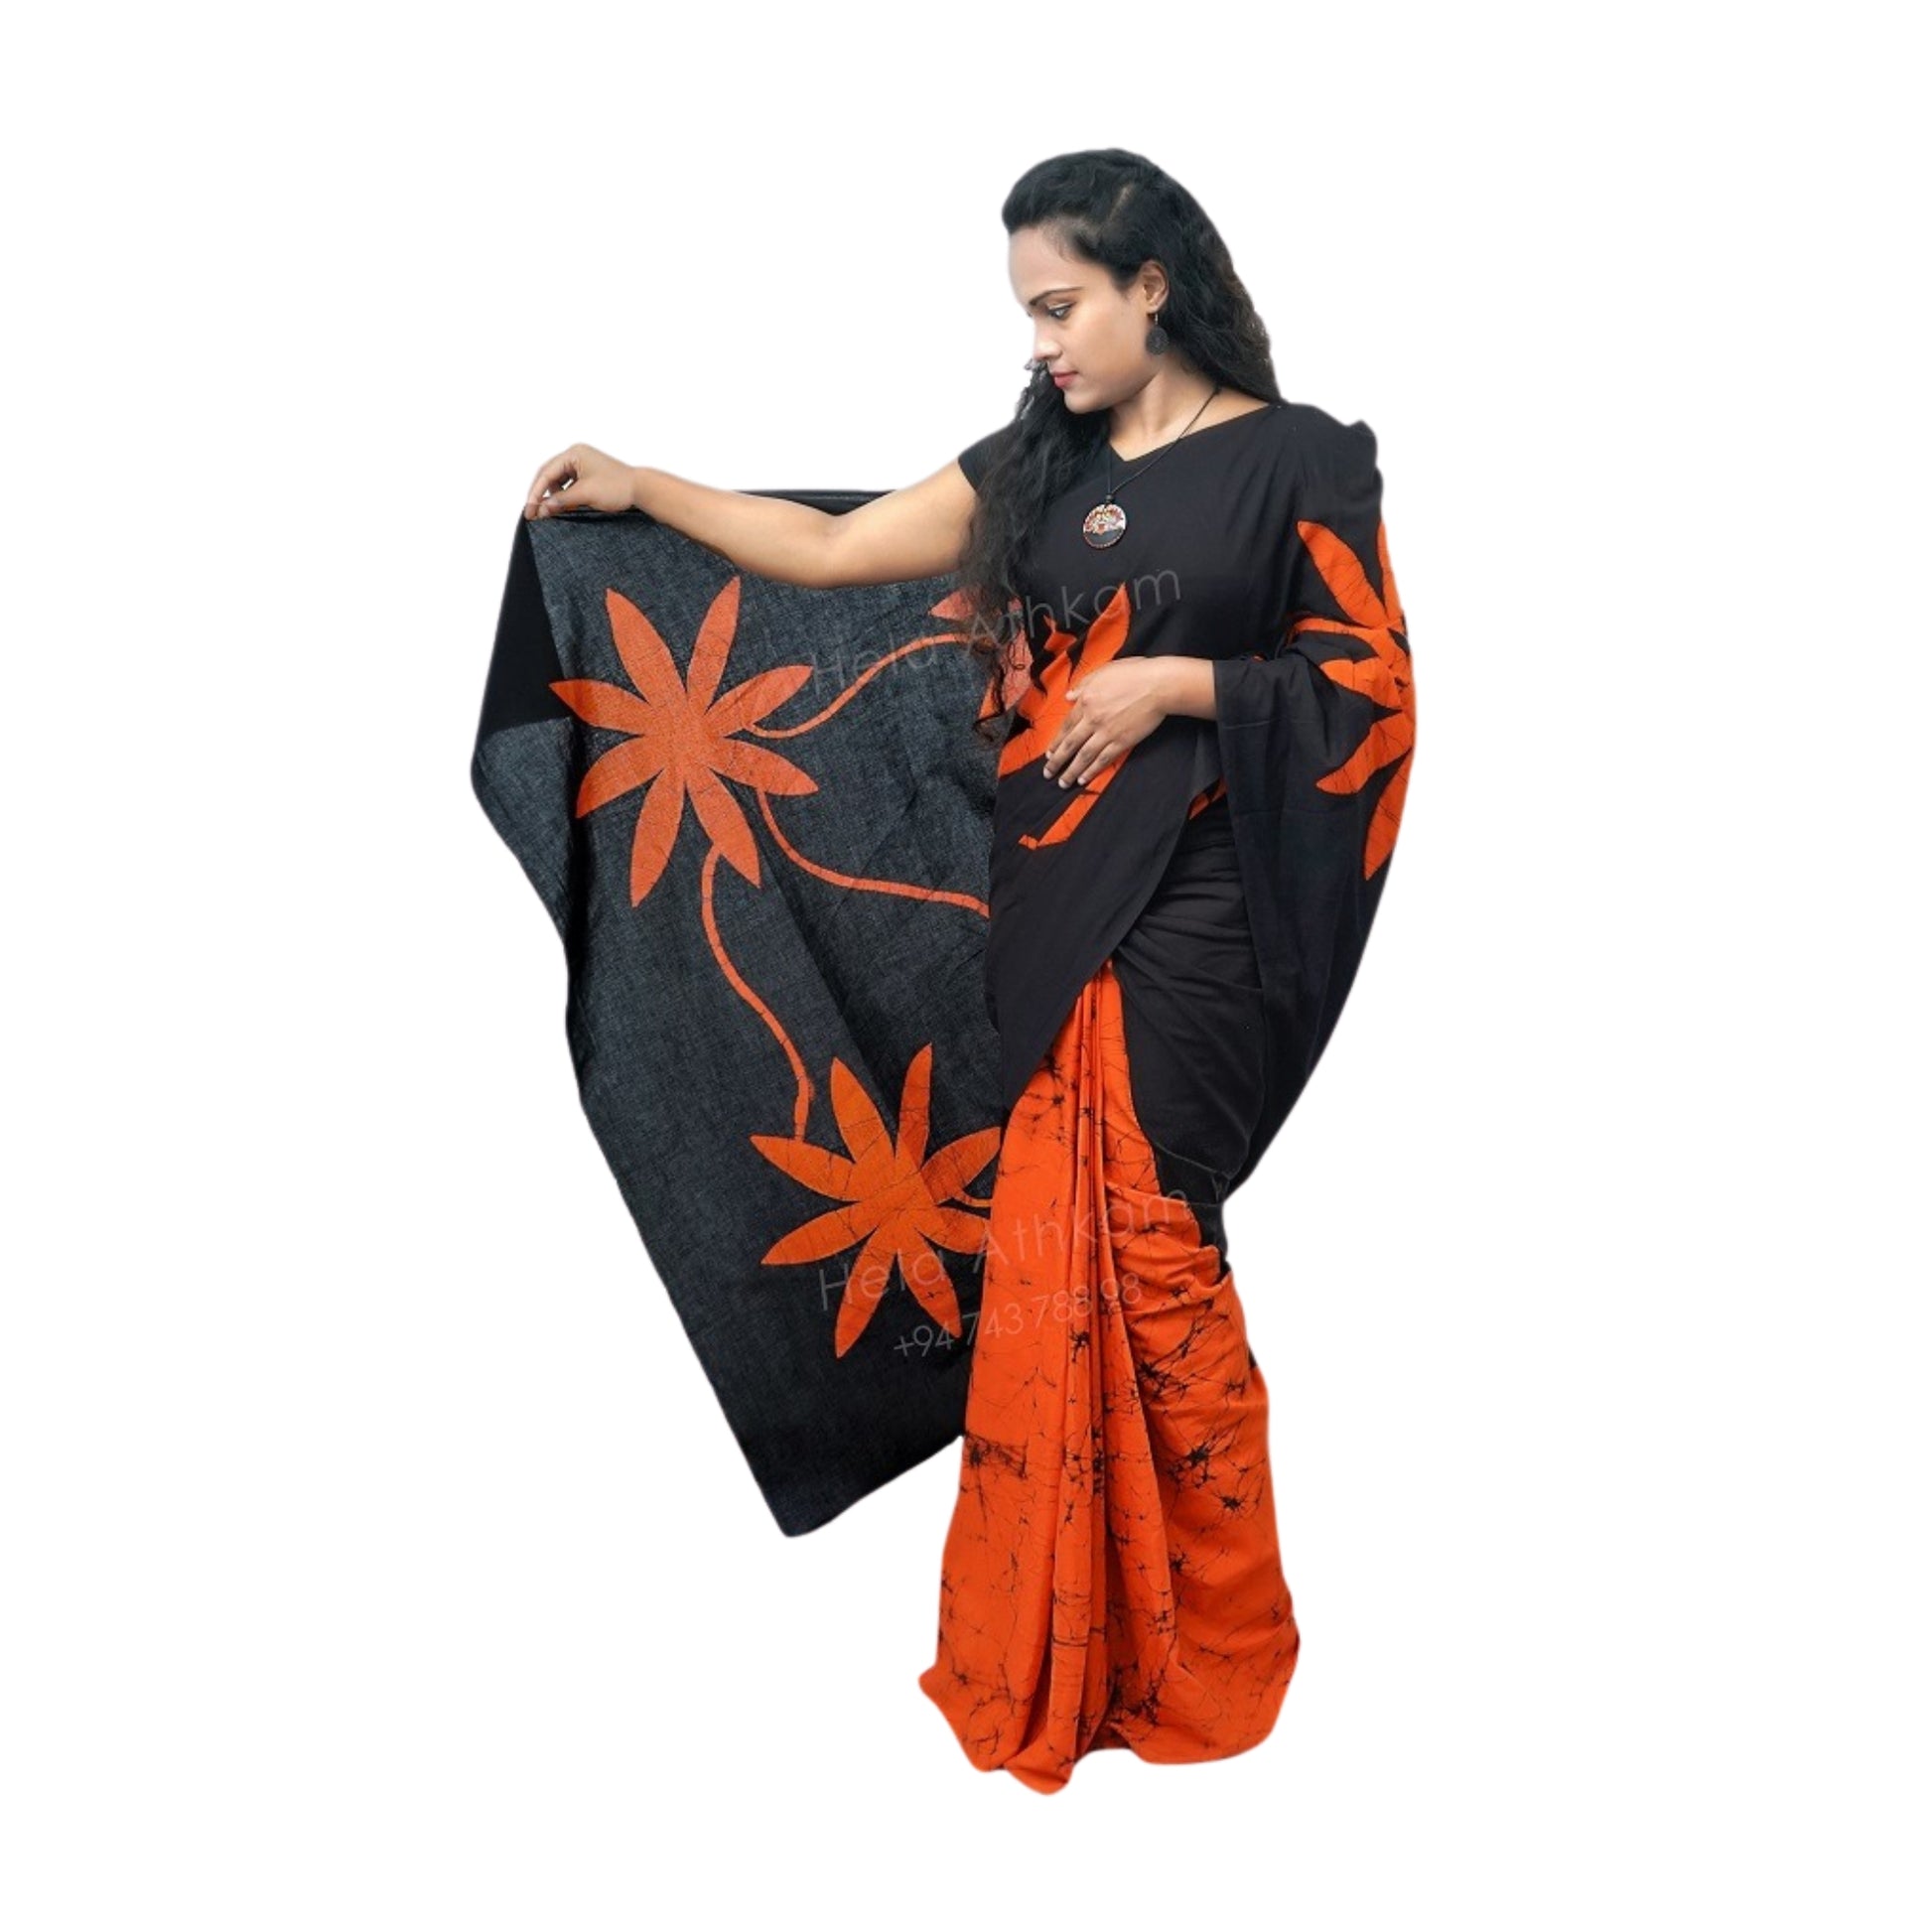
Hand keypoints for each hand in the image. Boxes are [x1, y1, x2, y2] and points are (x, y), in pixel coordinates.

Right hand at [524, 442, 633, 518]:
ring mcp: (582, 465)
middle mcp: (576, 456)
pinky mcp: (588, 475)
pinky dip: (564, 497)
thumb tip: (542, 508)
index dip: (536, 492)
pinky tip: (563, 509)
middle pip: (550, 475)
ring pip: (559, 482)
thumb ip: (561, 501)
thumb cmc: (617, 487)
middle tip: (533, 513)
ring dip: (554, 497)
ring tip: (550, 512)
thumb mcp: (585, 494)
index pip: (546, 472)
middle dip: (541, 494)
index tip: (530, 510)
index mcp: (574, 453)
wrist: (641, 490)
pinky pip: (569, 486)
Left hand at [1041, 658, 1173, 788]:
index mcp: (1086, 701)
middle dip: (1057, 761)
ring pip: (1083, 756)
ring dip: (1071, 771)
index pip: (1066, 725)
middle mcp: (1092, 718)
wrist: (1158, 685)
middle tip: (1047, 773)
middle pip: (1070, 744)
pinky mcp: (1122, 741)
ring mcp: (1107, 732)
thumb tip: (1068, 696)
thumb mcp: (1103, 672)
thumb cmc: (1133, 674)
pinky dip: (1091, 770)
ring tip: (1062, 783)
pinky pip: (1103, 759)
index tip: (1048, 753)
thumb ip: (1083, 685)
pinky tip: (1083, 779)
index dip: (1056, 741)